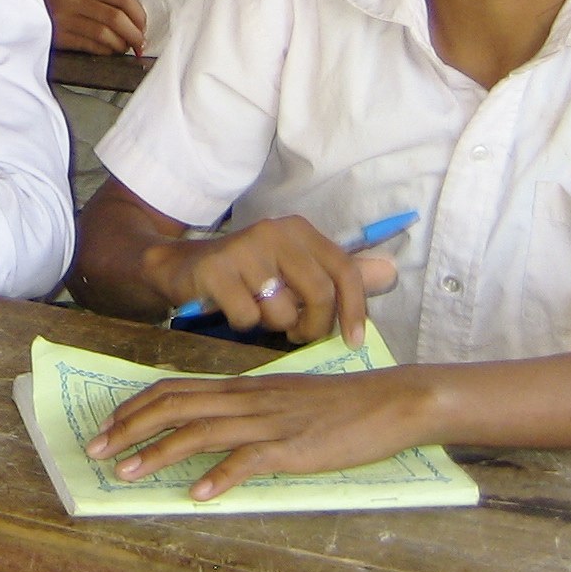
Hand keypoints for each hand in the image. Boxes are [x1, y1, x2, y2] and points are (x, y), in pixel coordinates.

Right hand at [33, 0, 146, 54]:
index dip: (139, 14)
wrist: (17, 6)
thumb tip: (125, 5)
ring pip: (106, 35)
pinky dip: (104, 51)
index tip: (142, 24)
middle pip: (118, 19)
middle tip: (139, 42)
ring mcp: (67, 19)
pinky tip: (107, 51)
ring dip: (120, 45)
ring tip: (123, 48)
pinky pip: (91, 46)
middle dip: (134, 34)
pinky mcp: (60, 37)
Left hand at [86, 364, 438, 495]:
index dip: (137, 407)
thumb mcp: (282, 398)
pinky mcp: (293, 447)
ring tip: (128, 473)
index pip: (176, 388)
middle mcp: (247, 399)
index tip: (107, 426)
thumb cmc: (337, 404)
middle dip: (130, 428)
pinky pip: (249, 460)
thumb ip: (247, 408)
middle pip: (176, 406)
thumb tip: (211, 423)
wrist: (388, 401)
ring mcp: (269, 422)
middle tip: (96, 450)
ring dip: (159, 453)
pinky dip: (220, 477)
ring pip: (201, 432)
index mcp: (242, 387)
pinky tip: (197, 494)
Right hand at [142, 214, 395, 344]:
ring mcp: (244, 248)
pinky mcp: (215, 269)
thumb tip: (389, 272)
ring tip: (258, 312)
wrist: (180, 267)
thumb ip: (340, 274)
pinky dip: (242, 324)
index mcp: (300, 230)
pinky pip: (247, 316)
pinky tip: (231, 309)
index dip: (355, 309)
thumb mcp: (295, 270)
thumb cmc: (247, 273)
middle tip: (297, 334)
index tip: (353, 341)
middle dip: (313, 326)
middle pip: (319, 293)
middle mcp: (275, 231)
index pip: (345, 270)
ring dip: (272, 325)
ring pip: (282, 310)